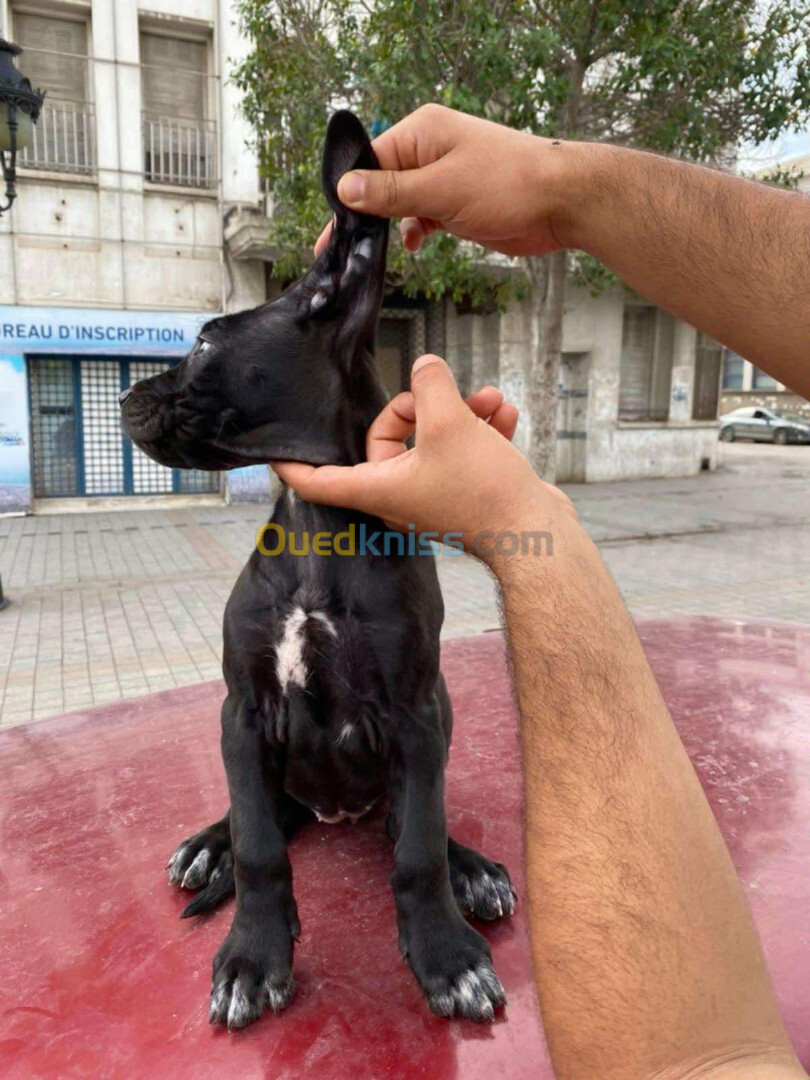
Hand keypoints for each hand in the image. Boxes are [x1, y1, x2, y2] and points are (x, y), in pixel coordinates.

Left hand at [272, 355, 575, 561]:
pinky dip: (481, 431)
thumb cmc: (484, 489)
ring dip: (461, 412)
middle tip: (443, 397)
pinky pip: (463, 451)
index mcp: (380, 488)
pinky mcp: (466, 493)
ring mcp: (435, 495)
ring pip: (433, 440)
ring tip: (488, 399)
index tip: (273, 453)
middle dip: (420, 407)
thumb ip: (432, 385)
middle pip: (387, 440)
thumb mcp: (450, 422)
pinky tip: (503, 415)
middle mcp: (401, 496)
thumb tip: (425, 368)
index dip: (293, 465)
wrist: (537, 530)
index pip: (318, 481)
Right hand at [314, 104, 580, 256]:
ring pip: (401, 203)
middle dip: (367, 213)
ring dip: (393, 225)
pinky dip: (415, 230)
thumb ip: (390, 192)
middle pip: (381, 182)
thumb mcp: (440, 190)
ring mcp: (444, 176)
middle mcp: (429, 150)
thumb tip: (345, 189)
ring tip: (380, 250)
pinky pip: (422, 215)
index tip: (334, 228)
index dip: (350, 195)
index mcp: (422, 132)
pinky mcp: (456, 201)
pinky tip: (416, 244)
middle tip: (346, 248)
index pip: (369, 161)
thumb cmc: (509, 185)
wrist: (561, 203)